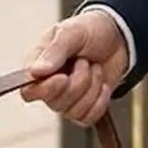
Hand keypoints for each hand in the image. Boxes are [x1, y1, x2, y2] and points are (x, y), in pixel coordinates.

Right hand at [24, 10, 127, 127]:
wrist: (119, 37)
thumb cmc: (90, 30)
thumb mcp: (72, 32)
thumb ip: (54, 51)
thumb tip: (36, 72)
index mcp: (37, 67)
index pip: (29, 91)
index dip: (45, 89)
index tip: (63, 77)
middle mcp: (48, 87)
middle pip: (55, 103)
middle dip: (79, 81)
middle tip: (85, 61)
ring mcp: (65, 100)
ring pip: (74, 111)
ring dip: (92, 87)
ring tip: (94, 67)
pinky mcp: (83, 109)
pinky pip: (89, 117)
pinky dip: (101, 100)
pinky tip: (102, 84)